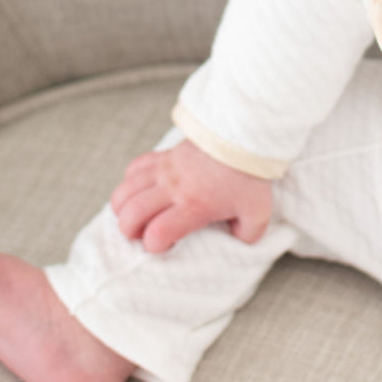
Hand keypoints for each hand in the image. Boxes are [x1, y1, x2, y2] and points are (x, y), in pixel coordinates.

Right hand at [110, 140, 272, 251]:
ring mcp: (165, 169)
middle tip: (141, 235)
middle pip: (131, 214)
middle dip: (129, 231)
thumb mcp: (258, 212)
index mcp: (193, 206)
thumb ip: (247, 233)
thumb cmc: (250, 174)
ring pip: (125, 191)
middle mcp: (173, 188)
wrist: (244, 135)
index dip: (154, 246)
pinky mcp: (165, 154)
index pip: (156, 233)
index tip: (165, 245)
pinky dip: (130, 182)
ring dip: (123, 209)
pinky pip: (134, 167)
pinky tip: (141, 190)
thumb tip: (236, 239)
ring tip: (134, 216)